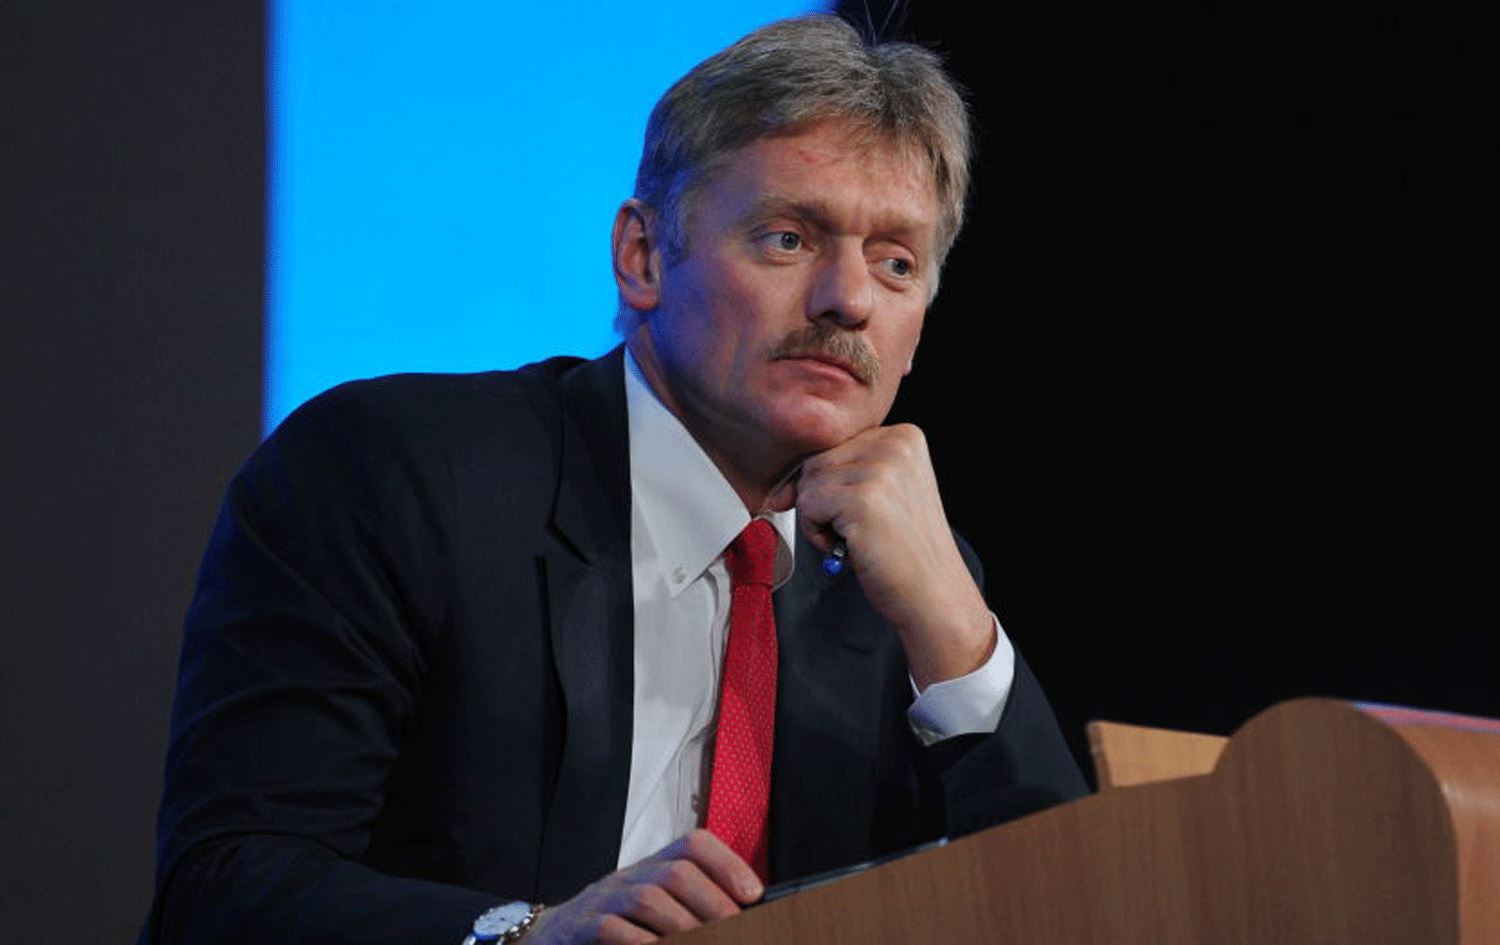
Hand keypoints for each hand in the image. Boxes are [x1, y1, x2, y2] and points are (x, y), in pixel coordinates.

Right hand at [525, 830, 761, 944]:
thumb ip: (688, 910)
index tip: (753, 894)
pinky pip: (612, 929)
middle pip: (675, 871)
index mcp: (651, 867)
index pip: (692, 845)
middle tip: (735, 929)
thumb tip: (742, 917)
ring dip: (684, 926)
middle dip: (712, 902)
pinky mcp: (580, 927)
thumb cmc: (611, 928)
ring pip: (648, 898)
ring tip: (704, 943)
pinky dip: (642, 943)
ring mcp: (602, 900)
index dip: (727, 864)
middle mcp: (628, 876)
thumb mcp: (650, 912)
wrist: (547, 938)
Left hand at [775, 424, 994, 689]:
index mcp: (903, 436)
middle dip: (823, 503)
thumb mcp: (879, 497)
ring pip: (808, 483)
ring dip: (820, 519)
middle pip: (816, 461)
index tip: (855, 513)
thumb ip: (837, 477)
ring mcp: (881, 469)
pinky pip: (807, 505)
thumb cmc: (903, 552)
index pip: (833, 446)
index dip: (831, 485)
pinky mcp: (864, 498)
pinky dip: (817, 533)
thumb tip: (779, 493)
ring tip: (858, 538)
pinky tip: (852, 547)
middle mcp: (896, 443)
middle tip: (859, 530)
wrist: (933, 595)